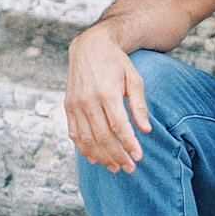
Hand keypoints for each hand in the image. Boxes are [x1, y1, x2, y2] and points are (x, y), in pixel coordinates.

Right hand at [65, 26, 151, 171]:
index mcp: (107, 93)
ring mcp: (75, 105)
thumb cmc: (117, 64)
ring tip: (114, 167)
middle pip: (102, 136)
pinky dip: (83, 148)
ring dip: (101, 156)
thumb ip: (139, 105)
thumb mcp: (134, 79)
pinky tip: (94, 158)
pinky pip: (74, 133)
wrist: (90, 48)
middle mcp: (88, 101)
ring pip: (87, 139)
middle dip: (117, 155)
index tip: (139, 157)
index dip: (129, 144)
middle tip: (129, 168)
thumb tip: (146, 130)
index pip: (119, 126)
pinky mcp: (68, 106)